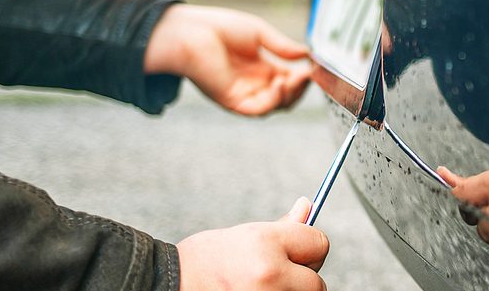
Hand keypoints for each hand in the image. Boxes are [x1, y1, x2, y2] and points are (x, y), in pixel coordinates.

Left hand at [145, 4, 310, 114]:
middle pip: (286, 97)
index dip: (303, 77)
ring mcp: (244, 94)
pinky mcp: (232, 101)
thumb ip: (282, 47)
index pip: (289, 80)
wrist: (191, 32)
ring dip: (290, 95)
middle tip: (307, 75)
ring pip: (276, 106)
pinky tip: (279, 85)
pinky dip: (273, 101)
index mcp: (260, 68)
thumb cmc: (219, 28)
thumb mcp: (260, 33)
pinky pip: (258, 110)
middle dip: (300, 88)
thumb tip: (306, 54)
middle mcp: (253, 84)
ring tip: (295, 79)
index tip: (313, 67)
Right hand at [177, 197, 329, 290]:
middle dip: (303, 277)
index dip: (309, 246)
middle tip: (277, 272)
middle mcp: (269, 274)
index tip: (297, 250)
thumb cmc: (205, 260)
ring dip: (290, 290)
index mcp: (266, 244)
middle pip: (316, 282)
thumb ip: (283, 227)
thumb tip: (308, 206)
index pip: (319, 243)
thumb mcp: (245, 234)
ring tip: (260, 283)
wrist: (169, 285)